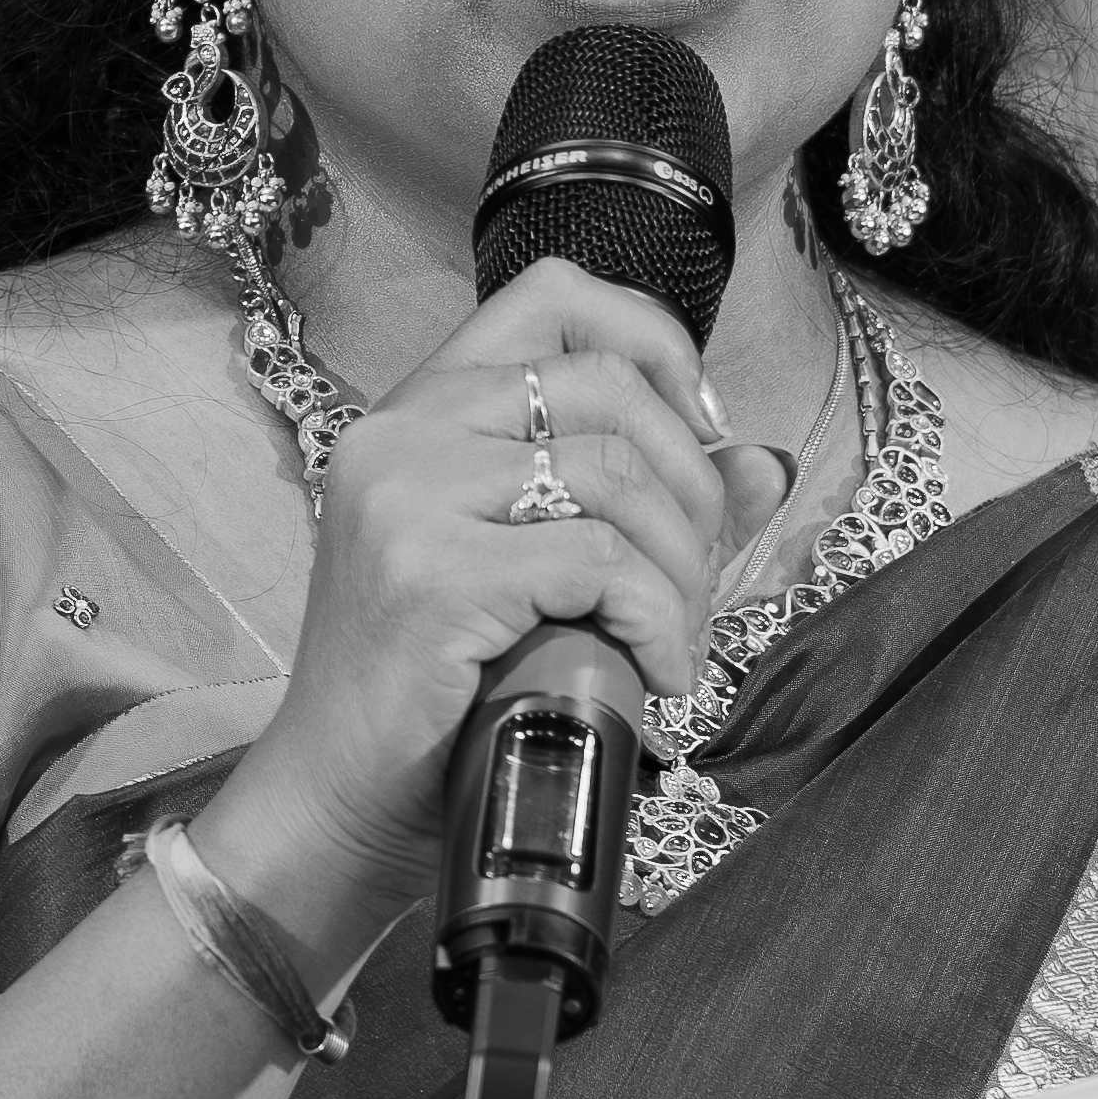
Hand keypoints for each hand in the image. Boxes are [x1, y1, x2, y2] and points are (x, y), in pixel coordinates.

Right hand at [188, 260, 729, 943]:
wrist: (333, 802)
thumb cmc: (431, 697)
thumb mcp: (532, 576)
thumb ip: (633, 507)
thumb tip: (764, 465)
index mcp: (416, 413)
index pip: (552, 297)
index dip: (653, 342)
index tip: (701, 424)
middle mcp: (401, 432)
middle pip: (607, 385)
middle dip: (693, 478)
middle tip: (701, 569)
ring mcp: (408, 497)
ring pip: (615, 475)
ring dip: (683, 565)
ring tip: (678, 635)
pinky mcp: (431, 573)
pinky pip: (600, 562)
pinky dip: (658, 619)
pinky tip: (660, 671)